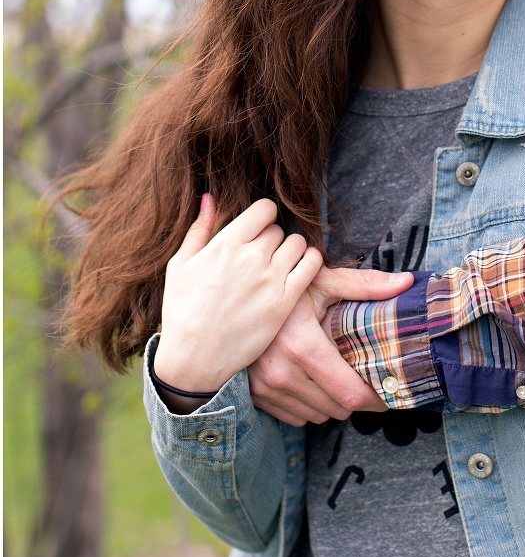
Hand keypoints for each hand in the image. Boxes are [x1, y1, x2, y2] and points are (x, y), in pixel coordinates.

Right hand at [154, 195, 322, 393]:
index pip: (264, 209)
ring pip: (297, 244)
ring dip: (291, 250)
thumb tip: (208, 197)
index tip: (256, 230)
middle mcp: (251, 257)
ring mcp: (270, 280)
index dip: (262, 217)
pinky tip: (298, 269)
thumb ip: (199, 228)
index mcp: (226, 243)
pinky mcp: (284, 303)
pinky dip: (310, 262)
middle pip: (278, 229)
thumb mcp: (180, 265)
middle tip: (261, 256)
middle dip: (271, 238)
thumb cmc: (182, 310)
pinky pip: (312, 266)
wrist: (194, 358)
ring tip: (278, 265)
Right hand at [247, 264, 412, 425]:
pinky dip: (310, 404)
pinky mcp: (256, 395)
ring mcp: (265, 387)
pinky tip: (314, 380)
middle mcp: (280, 372)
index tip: (390, 390)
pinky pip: (296, 417)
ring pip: (318, 416)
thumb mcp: (323, 280)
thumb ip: (365, 285)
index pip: (351, 394)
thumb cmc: (285, 287)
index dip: (377, 398)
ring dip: (333, 402)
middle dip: (357, 398)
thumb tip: (407, 282)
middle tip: (368, 378)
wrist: (236, 298)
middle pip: (338, 409)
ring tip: (339, 375)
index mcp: (302, 346)